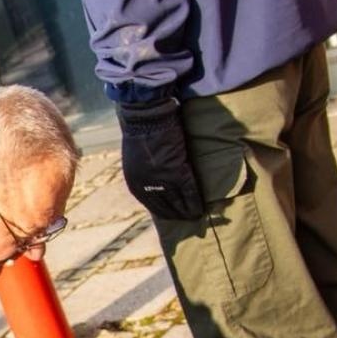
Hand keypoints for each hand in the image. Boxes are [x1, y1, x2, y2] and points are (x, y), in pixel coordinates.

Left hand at [115, 99, 204, 221]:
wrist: (146, 117)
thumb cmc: (142, 131)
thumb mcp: (137, 157)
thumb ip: (145, 172)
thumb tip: (156, 179)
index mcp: (136, 183)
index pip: (152, 204)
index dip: (165, 211)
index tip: (174, 216)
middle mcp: (147, 186)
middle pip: (165, 207)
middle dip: (177, 215)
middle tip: (188, 220)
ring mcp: (162, 180)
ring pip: (178, 203)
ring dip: (188, 212)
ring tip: (196, 217)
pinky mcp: (176, 172)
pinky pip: (189, 192)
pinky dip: (195, 201)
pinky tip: (201, 209)